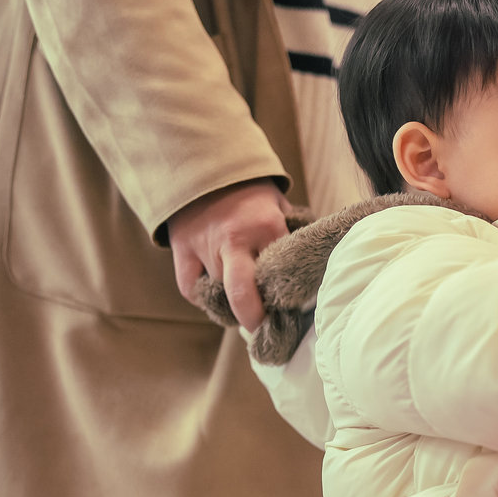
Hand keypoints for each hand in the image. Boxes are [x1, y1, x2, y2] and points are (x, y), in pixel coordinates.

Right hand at [167, 179, 293, 331]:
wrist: (203, 164)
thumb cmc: (249, 190)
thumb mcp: (278, 204)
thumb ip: (291, 233)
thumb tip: (315, 265)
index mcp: (266, 226)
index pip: (280, 273)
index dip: (287, 297)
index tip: (294, 311)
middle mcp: (234, 239)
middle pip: (243, 294)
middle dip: (254, 319)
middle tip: (263, 332)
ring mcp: (205, 246)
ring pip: (218, 294)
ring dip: (231, 307)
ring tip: (244, 313)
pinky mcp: (182, 249)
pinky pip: (190, 288)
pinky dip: (203, 299)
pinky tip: (216, 300)